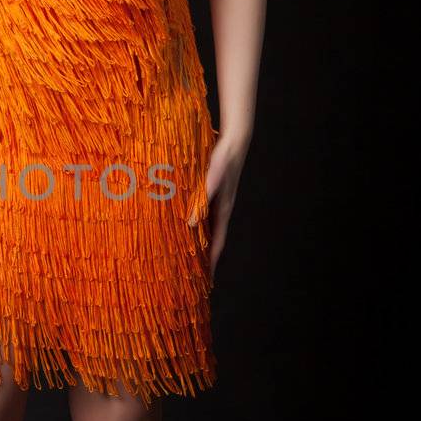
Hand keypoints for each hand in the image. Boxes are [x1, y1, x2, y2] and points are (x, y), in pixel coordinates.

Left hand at [192, 132, 248, 285]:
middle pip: (212, 239)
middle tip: (195, 275)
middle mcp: (221, 209)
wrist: (235, 141)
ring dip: (200, 242)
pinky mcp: (212, 193)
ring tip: (188, 257)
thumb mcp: (214, 177)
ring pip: (207, 228)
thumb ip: (203, 198)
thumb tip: (192, 223)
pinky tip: (186, 227)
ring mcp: (217, 202)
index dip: (213, 262)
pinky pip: (202, 215)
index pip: (217, 243)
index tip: (208, 280)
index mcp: (223, 209)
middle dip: (206, 257)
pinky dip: (196, 225)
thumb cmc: (225, 158)